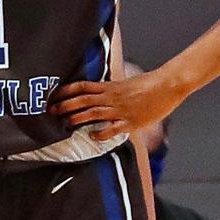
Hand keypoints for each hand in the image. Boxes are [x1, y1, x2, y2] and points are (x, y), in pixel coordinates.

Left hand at [48, 69, 185, 142]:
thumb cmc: (149, 84)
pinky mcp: (131, 121)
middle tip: (51, 111)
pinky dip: (100, 132)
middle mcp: (112, 97)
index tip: (53, 95)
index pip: (82, 86)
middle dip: (65, 105)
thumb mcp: (126, 83)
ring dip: (77, 118)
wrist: (168, 85)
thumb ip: (112, 89)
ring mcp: (121, 110)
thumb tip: (100, 94)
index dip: (66, 91)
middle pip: (83, 100)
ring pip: (93, 113)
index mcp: (110, 86)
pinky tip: (91, 135)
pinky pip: (112, 128)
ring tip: (64, 123)